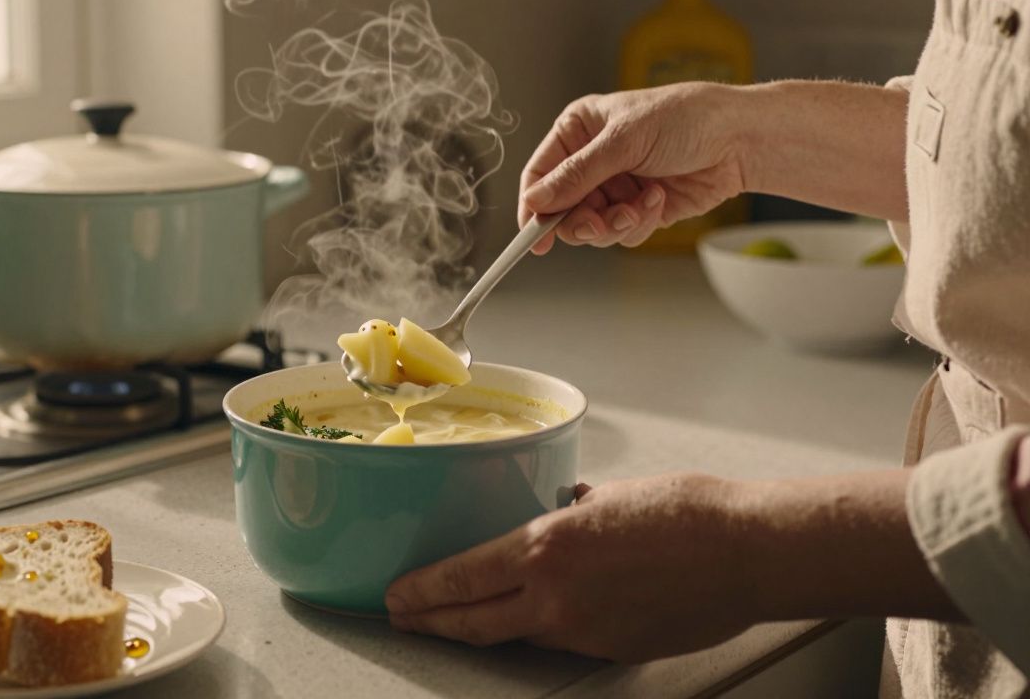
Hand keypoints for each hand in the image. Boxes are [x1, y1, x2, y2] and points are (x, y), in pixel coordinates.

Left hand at [384, 473, 758, 660]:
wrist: (748, 553)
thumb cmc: (688, 512)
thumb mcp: (613, 494)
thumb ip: (575, 511)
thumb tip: (567, 507)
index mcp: (547, 548)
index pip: (461, 578)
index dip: (421, 591)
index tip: (397, 595)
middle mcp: (556, 598)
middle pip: (473, 622)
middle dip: (431, 621)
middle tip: (405, 618)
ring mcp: (584, 632)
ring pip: (517, 634)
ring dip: (486, 626)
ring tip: (462, 619)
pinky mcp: (613, 650)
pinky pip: (563, 641)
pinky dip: (543, 629)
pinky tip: (540, 618)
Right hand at [519, 82, 746, 252]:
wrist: (739, 139)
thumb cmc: (686, 118)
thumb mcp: (623, 141)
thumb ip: (577, 175)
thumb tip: (536, 201)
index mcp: (579, 131)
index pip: (540, 174)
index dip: (534, 206)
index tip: (534, 235)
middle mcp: (592, 161)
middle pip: (562, 210)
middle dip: (582, 221)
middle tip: (597, 224)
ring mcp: (615, 187)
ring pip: (592, 227)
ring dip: (615, 224)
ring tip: (639, 207)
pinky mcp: (638, 209)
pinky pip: (622, 233)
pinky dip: (638, 224)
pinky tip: (658, 200)